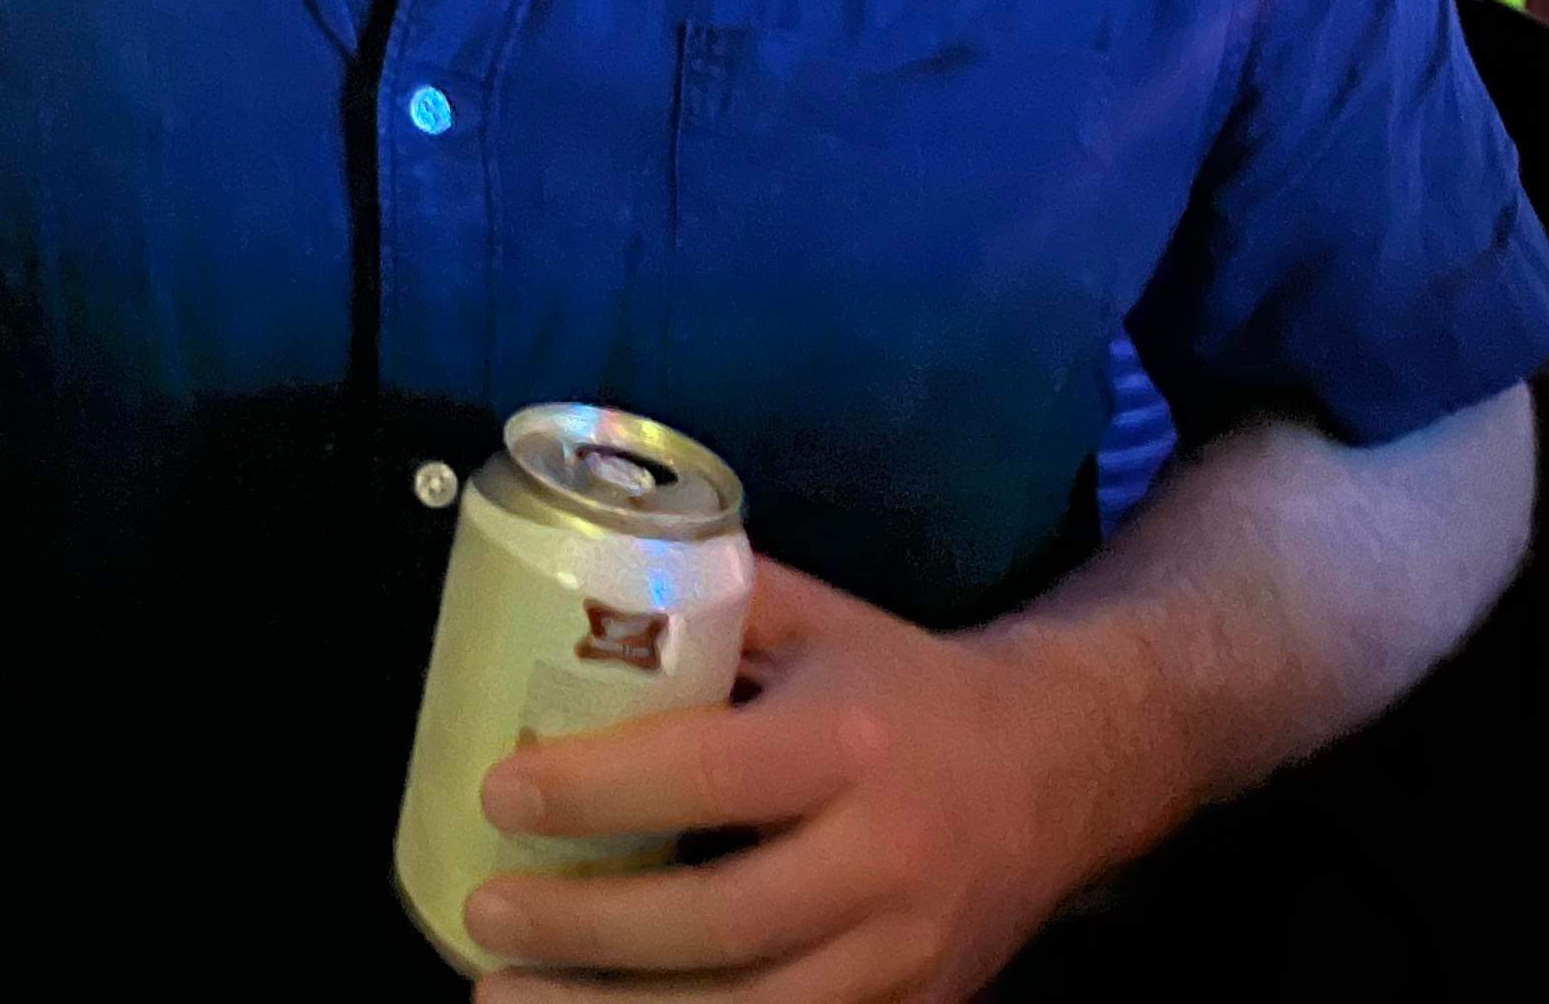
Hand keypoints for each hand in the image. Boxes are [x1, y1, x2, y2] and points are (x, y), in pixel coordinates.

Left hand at [462, 558, 1150, 1003]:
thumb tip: (569, 586)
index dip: (597, 790)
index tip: (498, 793)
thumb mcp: (819, 622)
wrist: (1063, 765)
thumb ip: (708, 604)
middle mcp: (886, 859)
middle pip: (722, 921)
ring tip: (507, 998)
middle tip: (485, 914)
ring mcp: (907, 954)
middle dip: (590, 929)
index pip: (710, 774)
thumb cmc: (905, 686)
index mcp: (850, 743)